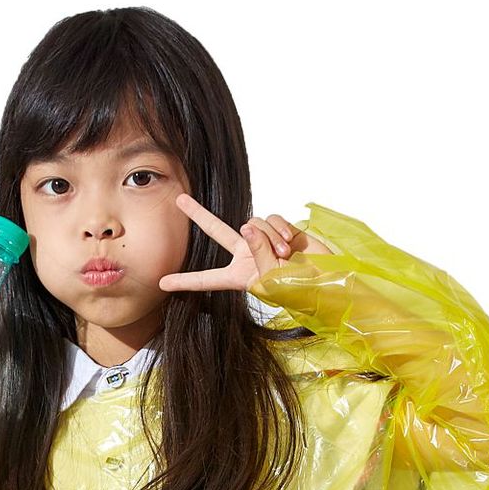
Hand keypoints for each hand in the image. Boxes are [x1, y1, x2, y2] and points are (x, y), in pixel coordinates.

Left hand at [158, 193, 335, 291]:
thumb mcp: (274, 279)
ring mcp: (263, 241)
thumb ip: (258, 251)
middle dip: (199, 215)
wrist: (326, 281)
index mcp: (239, 276)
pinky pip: (271, 219)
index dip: (185, 281)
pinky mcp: (281, 229)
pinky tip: (292, 244)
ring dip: (269, 237)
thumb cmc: (300, 289)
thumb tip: (247, 224)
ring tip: (285, 255)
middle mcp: (247, 256)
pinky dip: (281, 230)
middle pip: (218, 231)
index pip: (207, 278)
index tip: (162, 283)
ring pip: (253, 223)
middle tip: (179, 199)